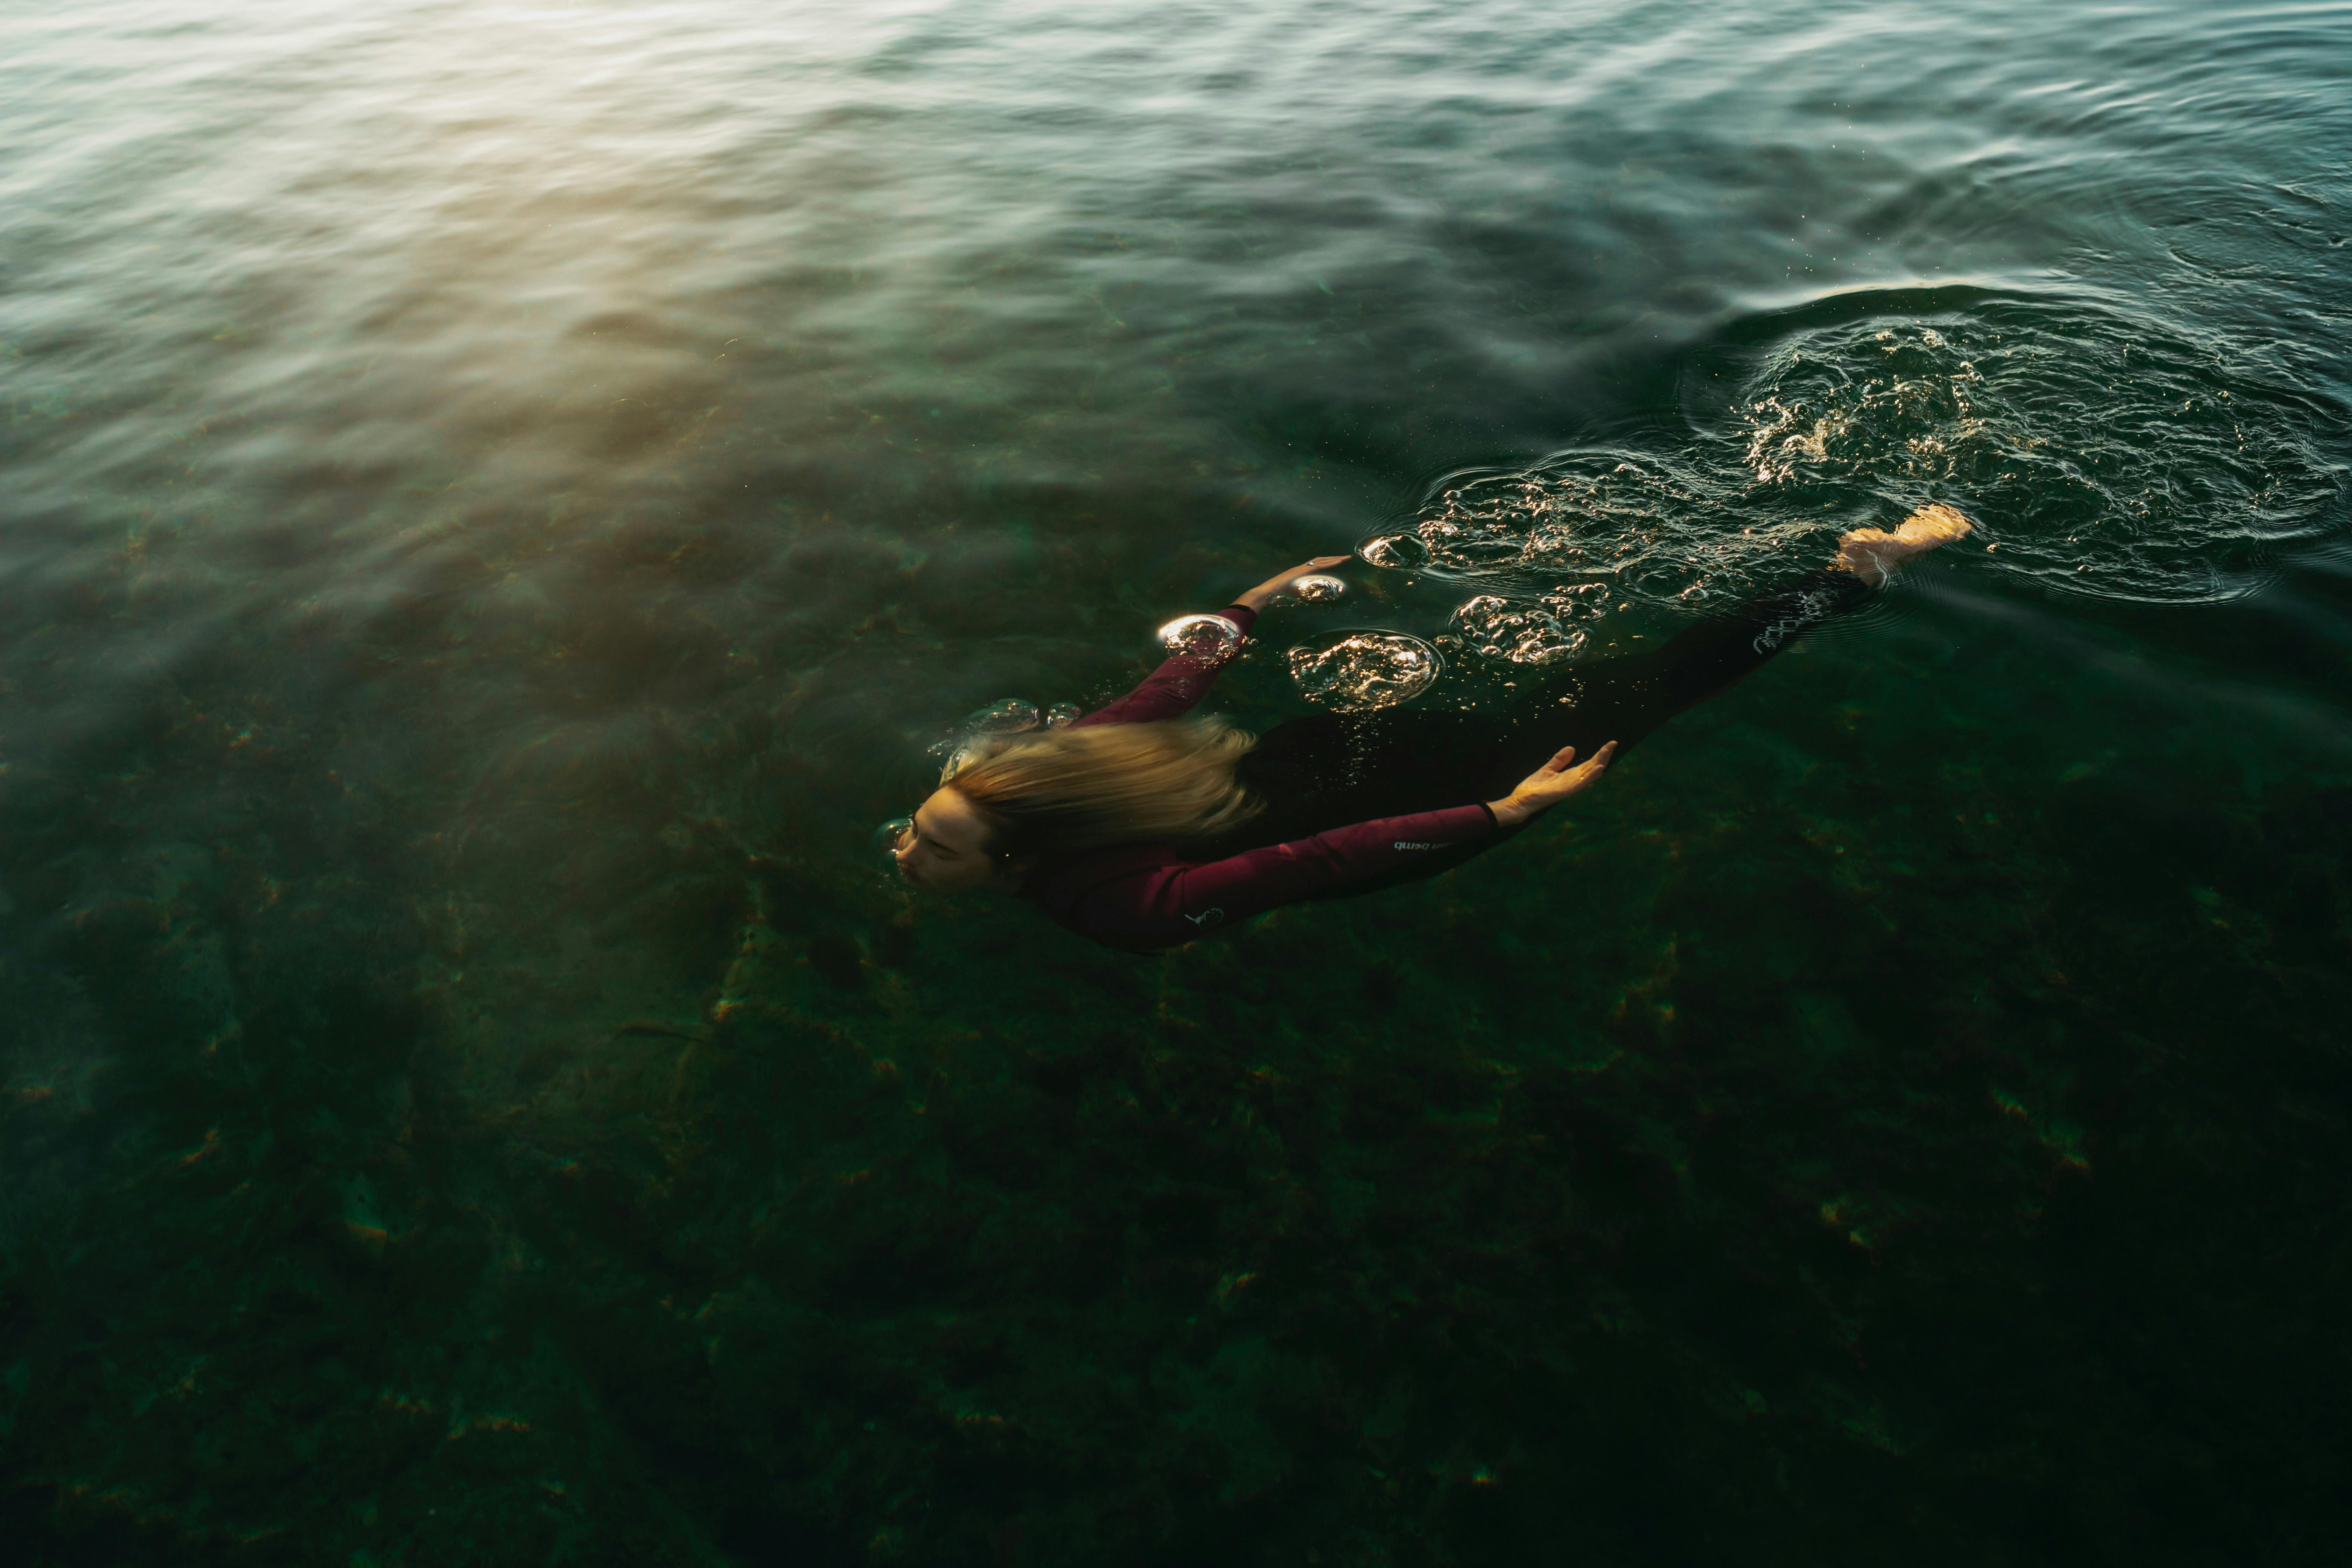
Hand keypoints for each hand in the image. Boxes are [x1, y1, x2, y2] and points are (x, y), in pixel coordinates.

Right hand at [1234, 555, 1350, 611]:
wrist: (1268, 592)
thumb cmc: (1279, 595)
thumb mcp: (1297, 595)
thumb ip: (1307, 595)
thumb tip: (1320, 599)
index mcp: (1299, 571)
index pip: (1316, 564)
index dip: (1327, 562)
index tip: (1337, 561)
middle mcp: (1301, 567)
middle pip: (1321, 560)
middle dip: (1334, 558)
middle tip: (1346, 557)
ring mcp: (1301, 568)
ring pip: (1322, 561)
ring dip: (1335, 559)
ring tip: (1346, 558)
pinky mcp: (1302, 571)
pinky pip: (1319, 566)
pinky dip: (1329, 564)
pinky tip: (1338, 562)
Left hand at [1487, 741, 1616, 826]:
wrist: (1521, 801)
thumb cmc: (1533, 788)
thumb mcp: (1547, 769)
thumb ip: (1559, 760)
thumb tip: (1572, 748)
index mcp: (1570, 775)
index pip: (1588, 763)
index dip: (1599, 754)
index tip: (1610, 743)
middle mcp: (1573, 781)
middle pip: (1592, 767)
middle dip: (1603, 755)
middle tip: (1613, 743)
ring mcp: (1570, 787)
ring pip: (1589, 774)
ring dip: (1599, 764)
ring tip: (1607, 752)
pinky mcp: (1564, 791)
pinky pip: (1580, 783)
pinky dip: (1590, 776)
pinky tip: (1598, 768)